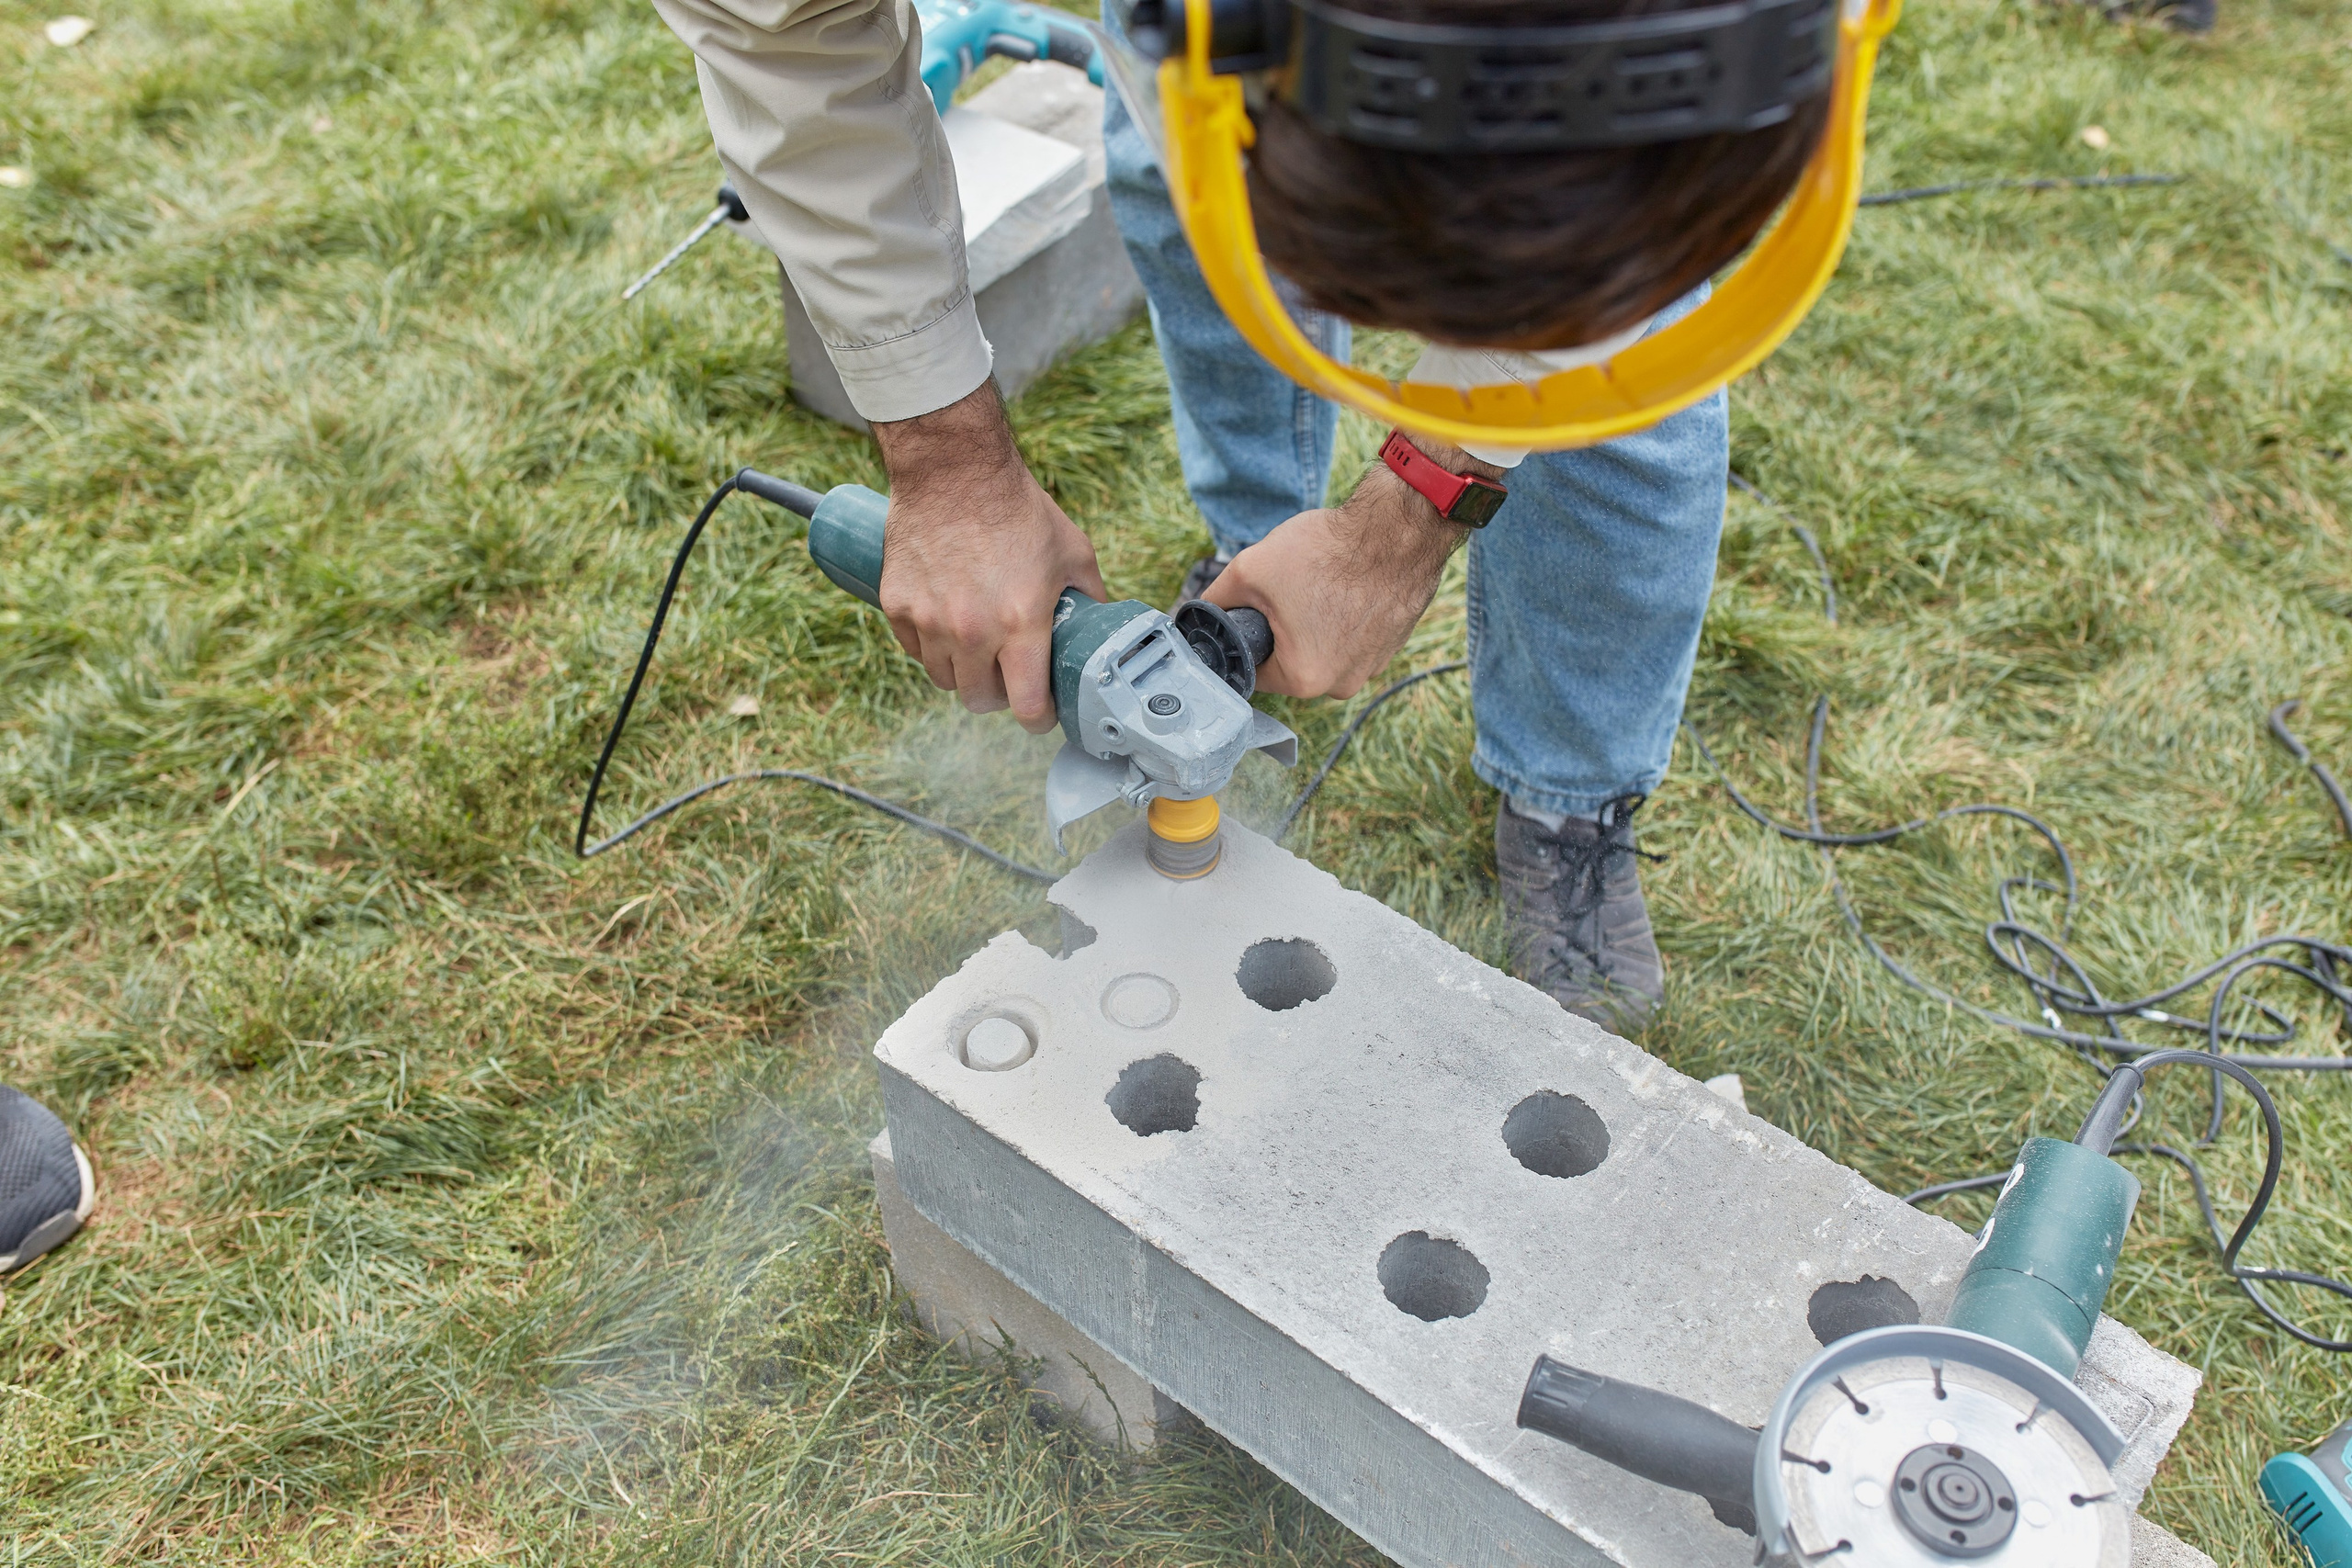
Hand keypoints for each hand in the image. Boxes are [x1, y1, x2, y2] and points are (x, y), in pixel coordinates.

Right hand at [871, 381, 1106, 733]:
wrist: (955, 468)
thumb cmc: (1018, 508)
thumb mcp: (1073, 552)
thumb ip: (1090, 596)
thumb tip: (1103, 627)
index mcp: (1020, 624)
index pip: (1027, 706)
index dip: (1039, 717)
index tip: (1041, 712)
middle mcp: (971, 631)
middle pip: (979, 700)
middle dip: (999, 695)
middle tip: (1008, 674)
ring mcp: (929, 620)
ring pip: (943, 679)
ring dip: (962, 672)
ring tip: (977, 647)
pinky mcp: (897, 605)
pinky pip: (914, 650)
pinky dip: (931, 647)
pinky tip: (947, 625)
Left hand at [1201, 435, 1493, 697]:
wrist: (1399, 527)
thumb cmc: (1328, 551)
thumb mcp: (1250, 570)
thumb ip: (1216, 599)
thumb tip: (1195, 612)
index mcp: (1303, 678)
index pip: (1255, 671)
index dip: (1246, 638)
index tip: (1252, 612)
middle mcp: (1342, 683)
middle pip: (1291, 662)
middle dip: (1282, 630)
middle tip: (1286, 591)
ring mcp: (1374, 665)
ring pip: (1325, 648)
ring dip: (1315, 623)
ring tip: (1320, 583)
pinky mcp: (1394, 644)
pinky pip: (1355, 637)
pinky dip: (1347, 616)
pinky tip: (1346, 585)